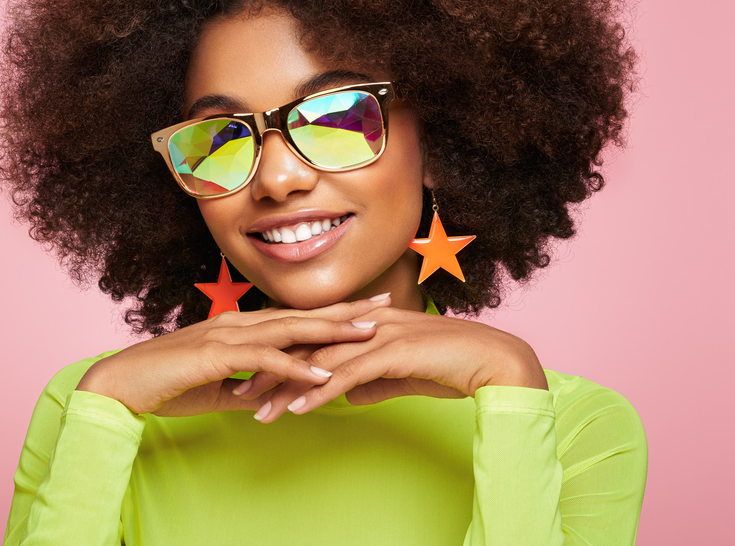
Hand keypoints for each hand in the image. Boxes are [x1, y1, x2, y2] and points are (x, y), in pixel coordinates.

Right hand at [73, 296, 386, 416]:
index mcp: (240, 326)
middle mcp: (239, 322)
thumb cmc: (166, 384)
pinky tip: (321, 373)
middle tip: (386, 303)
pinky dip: (295, 365)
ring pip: (290, 328)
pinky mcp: (216, 354)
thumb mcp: (217, 387)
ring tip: (369, 332)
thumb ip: (247, 387)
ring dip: (331, 330)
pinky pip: (264, 358)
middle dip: (346, 309)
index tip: (366, 310)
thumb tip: (274, 396)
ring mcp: (228, 334)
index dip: (332, 313)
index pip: (295, 317)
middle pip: (302, 313)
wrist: (122, 384)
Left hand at [237, 305, 546, 422]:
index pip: (315, 341)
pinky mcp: (393, 352)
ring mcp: (379, 334)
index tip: (255, 379)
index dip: (282, 359)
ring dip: (287, 387)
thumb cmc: (452, 366)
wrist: (494, 360)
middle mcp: (368, 324)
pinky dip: (321, 393)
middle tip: (240, 394)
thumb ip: (373, 380)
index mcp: (368, 324)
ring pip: (322, 362)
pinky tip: (299, 410)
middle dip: (272, 372)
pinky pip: (349, 375)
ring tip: (261, 411)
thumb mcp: (403, 375)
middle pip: (309, 348)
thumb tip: (347, 395)